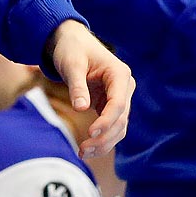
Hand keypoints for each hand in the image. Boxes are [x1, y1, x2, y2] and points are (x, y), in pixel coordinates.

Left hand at [45, 20, 133, 155]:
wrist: (71, 43)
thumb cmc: (72, 50)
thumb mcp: (72, 64)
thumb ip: (77, 86)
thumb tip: (81, 109)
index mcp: (119, 74)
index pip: (118, 104)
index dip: (106, 121)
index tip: (90, 133)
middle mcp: (124, 87)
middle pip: (121, 119)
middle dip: (104, 137)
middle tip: (82, 150)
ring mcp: (119, 98)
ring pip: (119, 127)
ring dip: (104, 143)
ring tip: (83, 153)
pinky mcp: (110, 106)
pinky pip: (111, 127)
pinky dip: (102, 139)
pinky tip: (88, 149)